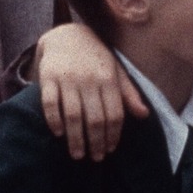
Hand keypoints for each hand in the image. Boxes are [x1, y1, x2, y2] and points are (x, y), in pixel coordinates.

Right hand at [35, 22, 147, 161]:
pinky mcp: (48, 77)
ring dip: (75, 139)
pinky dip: (54, 121)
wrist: (67, 35)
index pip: (114, 113)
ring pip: (72, 115)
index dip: (113, 134)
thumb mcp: (115, 71)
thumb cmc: (95, 58)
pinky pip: (50, 103)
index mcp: (108, 78)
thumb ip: (128, 93)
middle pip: (94, 118)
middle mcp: (89, 79)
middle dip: (96, 142)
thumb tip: (144, 115)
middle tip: (96, 158)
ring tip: (78, 154)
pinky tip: (58, 134)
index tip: (110, 149)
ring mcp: (68, 78)